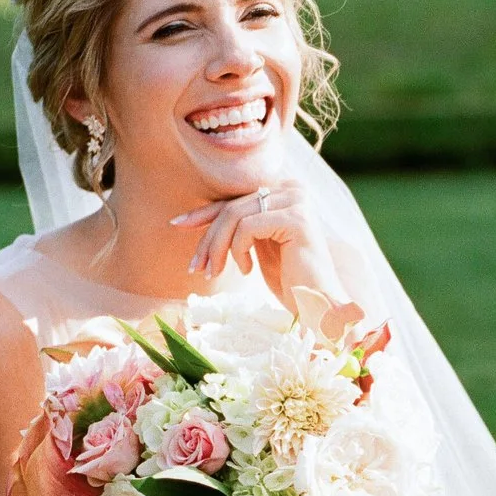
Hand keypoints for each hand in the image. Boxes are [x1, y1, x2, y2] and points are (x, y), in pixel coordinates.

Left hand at [173, 178, 341, 296]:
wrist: (319, 305)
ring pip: (235, 216)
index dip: (205, 213)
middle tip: (196, 268)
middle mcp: (294, 190)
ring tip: (214, 273)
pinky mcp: (297, 219)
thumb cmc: (290, 280)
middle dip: (208, 239)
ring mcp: (298, 202)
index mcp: (286, 191)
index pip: (236, 199)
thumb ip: (238, 225)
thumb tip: (194, 217)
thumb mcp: (257, 246)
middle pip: (232, 207)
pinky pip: (247, 227)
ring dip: (217, 248)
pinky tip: (248, 270)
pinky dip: (239, 251)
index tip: (176, 224)